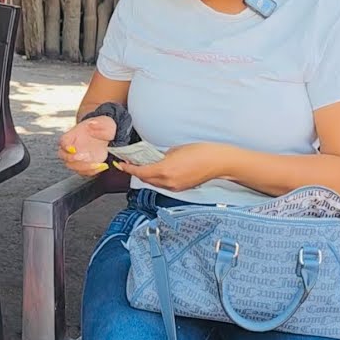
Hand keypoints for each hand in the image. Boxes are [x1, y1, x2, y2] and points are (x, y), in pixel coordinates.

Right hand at [58, 116, 116, 175]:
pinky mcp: (85, 165)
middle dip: (72, 158)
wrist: (106, 135)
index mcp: (72, 135)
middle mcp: (72, 148)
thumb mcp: (105, 123)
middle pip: (63, 155)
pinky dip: (92, 171)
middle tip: (85, 156)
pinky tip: (101, 166)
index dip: (65, 145)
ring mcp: (77, 158)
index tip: (71, 148)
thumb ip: (99, 124)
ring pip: (72, 166)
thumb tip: (92, 124)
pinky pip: (84, 172)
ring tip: (97, 163)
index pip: (63, 141)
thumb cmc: (102, 127)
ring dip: (83, 167)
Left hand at [112, 142, 234, 192]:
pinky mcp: (181, 189)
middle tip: (130, 163)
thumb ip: (161, 155)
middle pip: (145, 179)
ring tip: (143, 166)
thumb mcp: (175, 150)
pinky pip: (163, 185)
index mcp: (165, 170)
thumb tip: (153, 158)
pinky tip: (157, 171)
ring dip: (146, 175)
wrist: (218, 162)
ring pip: (154, 183)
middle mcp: (168, 182)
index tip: (121, 164)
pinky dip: (157, 178)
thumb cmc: (201, 152)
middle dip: (136, 171)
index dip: (128, 169)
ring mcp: (175, 187)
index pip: (140, 172)